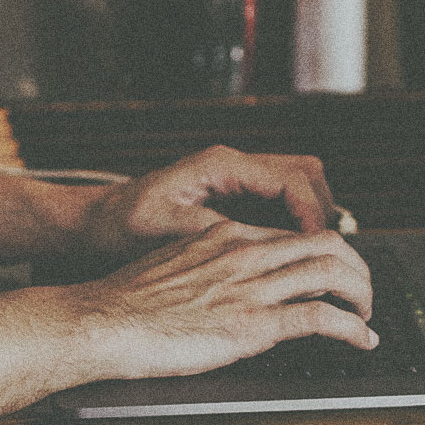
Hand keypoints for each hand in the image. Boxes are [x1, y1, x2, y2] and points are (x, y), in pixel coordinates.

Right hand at [56, 221, 376, 380]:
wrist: (103, 320)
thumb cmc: (125, 301)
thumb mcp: (172, 265)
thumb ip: (207, 265)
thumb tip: (226, 282)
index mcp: (224, 236)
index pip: (292, 234)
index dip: (324, 252)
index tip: (334, 271)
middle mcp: (244, 253)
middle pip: (325, 242)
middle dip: (357, 266)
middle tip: (363, 291)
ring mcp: (251, 287)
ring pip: (332, 272)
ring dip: (363, 294)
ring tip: (369, 314)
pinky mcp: (253, 324)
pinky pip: (321, 318)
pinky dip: (353, 329)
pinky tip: (362, 340)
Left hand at [80, 146, 335, 255]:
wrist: (96, 224)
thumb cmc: (123, 226)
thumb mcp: (166, 232)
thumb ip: (215, 233)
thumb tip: (261, 245)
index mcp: (220, 166)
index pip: (290, 179)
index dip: (312, 214)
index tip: (319, 248)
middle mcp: (233, 165)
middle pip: (305, 174)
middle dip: (323, 211)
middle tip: (327, 254)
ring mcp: (236, 178)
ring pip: (298, 185)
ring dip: (312, 217)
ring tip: (315, 258)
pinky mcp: (234, 196)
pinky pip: (280, 202)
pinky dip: (294, 225)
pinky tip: (290, 258)